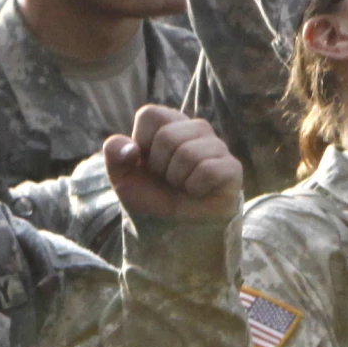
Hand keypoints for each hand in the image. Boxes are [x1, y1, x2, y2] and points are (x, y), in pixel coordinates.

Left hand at [105, 105, 242, 222]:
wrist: (173, 231)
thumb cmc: (151, 198)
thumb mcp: (122, 178)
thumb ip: (116, 156)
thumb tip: (129, 146)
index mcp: (168, 123)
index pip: (151, 115)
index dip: (142, 144)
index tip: (147, 163)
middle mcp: (195, 128)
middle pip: (168, 136)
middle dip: (159, 167)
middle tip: (167, 179)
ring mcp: (216, 146)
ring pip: (188, 154)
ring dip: (177, 180)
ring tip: (182, 186)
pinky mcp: (232, 168)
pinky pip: (209, 171)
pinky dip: (195, 188)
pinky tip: (197, 192)